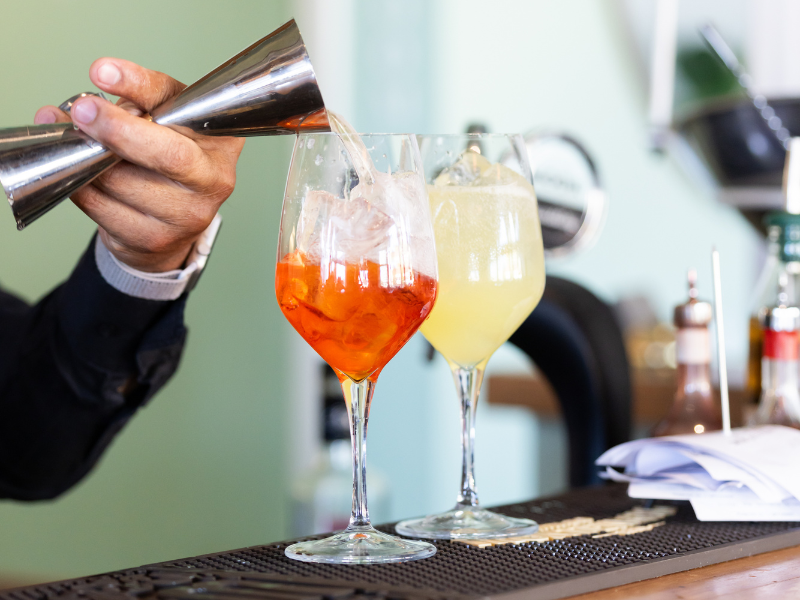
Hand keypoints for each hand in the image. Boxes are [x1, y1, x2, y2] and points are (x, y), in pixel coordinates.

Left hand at [34, 59, 244, 271]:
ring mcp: (189, 215)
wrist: (175, 221)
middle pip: (166, 154)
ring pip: (122, 181)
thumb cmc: (171, 159)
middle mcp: (214, 179)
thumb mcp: (168, 119)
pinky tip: (81, 175)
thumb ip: (142, 99)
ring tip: (74, 142)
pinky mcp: (157, 239)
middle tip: (82, 112)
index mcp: (222, 141)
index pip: (182, 106)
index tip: (103, 72)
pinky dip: (82, 187)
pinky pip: (103, 208)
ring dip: (87, 159)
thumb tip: (97, 88)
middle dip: (118, 131)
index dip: (140, 86)